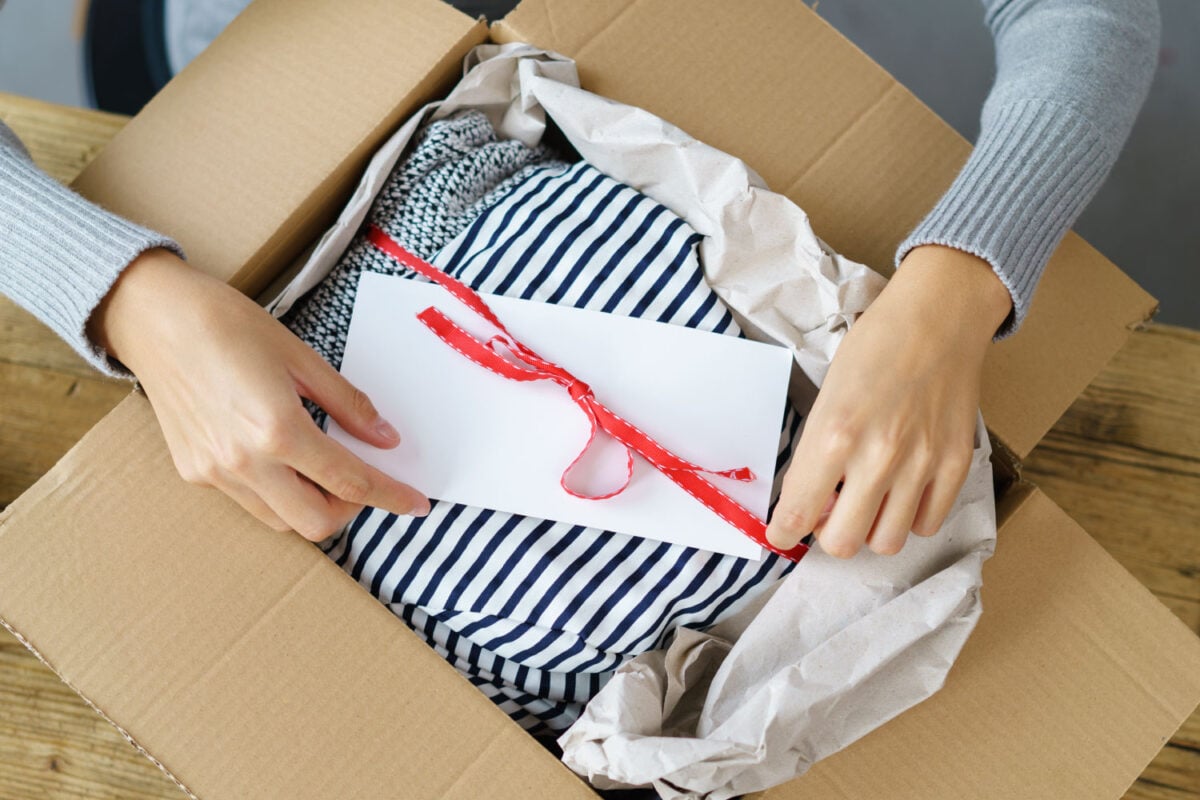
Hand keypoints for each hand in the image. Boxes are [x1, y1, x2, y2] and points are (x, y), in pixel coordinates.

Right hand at [88, 248, 429, 540]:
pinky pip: (249, 503)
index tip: (416, 503)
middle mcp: (245, 462)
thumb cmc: (227, 324)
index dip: (390, 496)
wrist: (153, 317)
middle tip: (363, 479)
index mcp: (278, 430)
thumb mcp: (301, 357)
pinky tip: (282, 458)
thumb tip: (386, 439)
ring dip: (314, 505)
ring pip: (281, 521)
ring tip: (322, 466)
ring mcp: (215, 473)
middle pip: (317, 522)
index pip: (350, 482)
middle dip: (351, 509)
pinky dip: (278, 494)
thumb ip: (348, 404)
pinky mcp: (194, 472)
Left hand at [766, 245, 1010, 557]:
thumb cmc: (875, 346)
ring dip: (871, 529)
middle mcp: (877, 457)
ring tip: (869, 501)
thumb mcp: (827, 395)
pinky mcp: (956, 464)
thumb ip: (816, 452)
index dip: (783, 533)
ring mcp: (921, 464)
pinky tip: (903, 491)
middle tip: (830, 510)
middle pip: (842, 543)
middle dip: (828, 533)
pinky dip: (910, 517)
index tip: (782, 534)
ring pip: (887, 542)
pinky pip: (927, 524)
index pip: (797, 513)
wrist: (939, 316)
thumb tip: (807, 500)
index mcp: (834, 435)